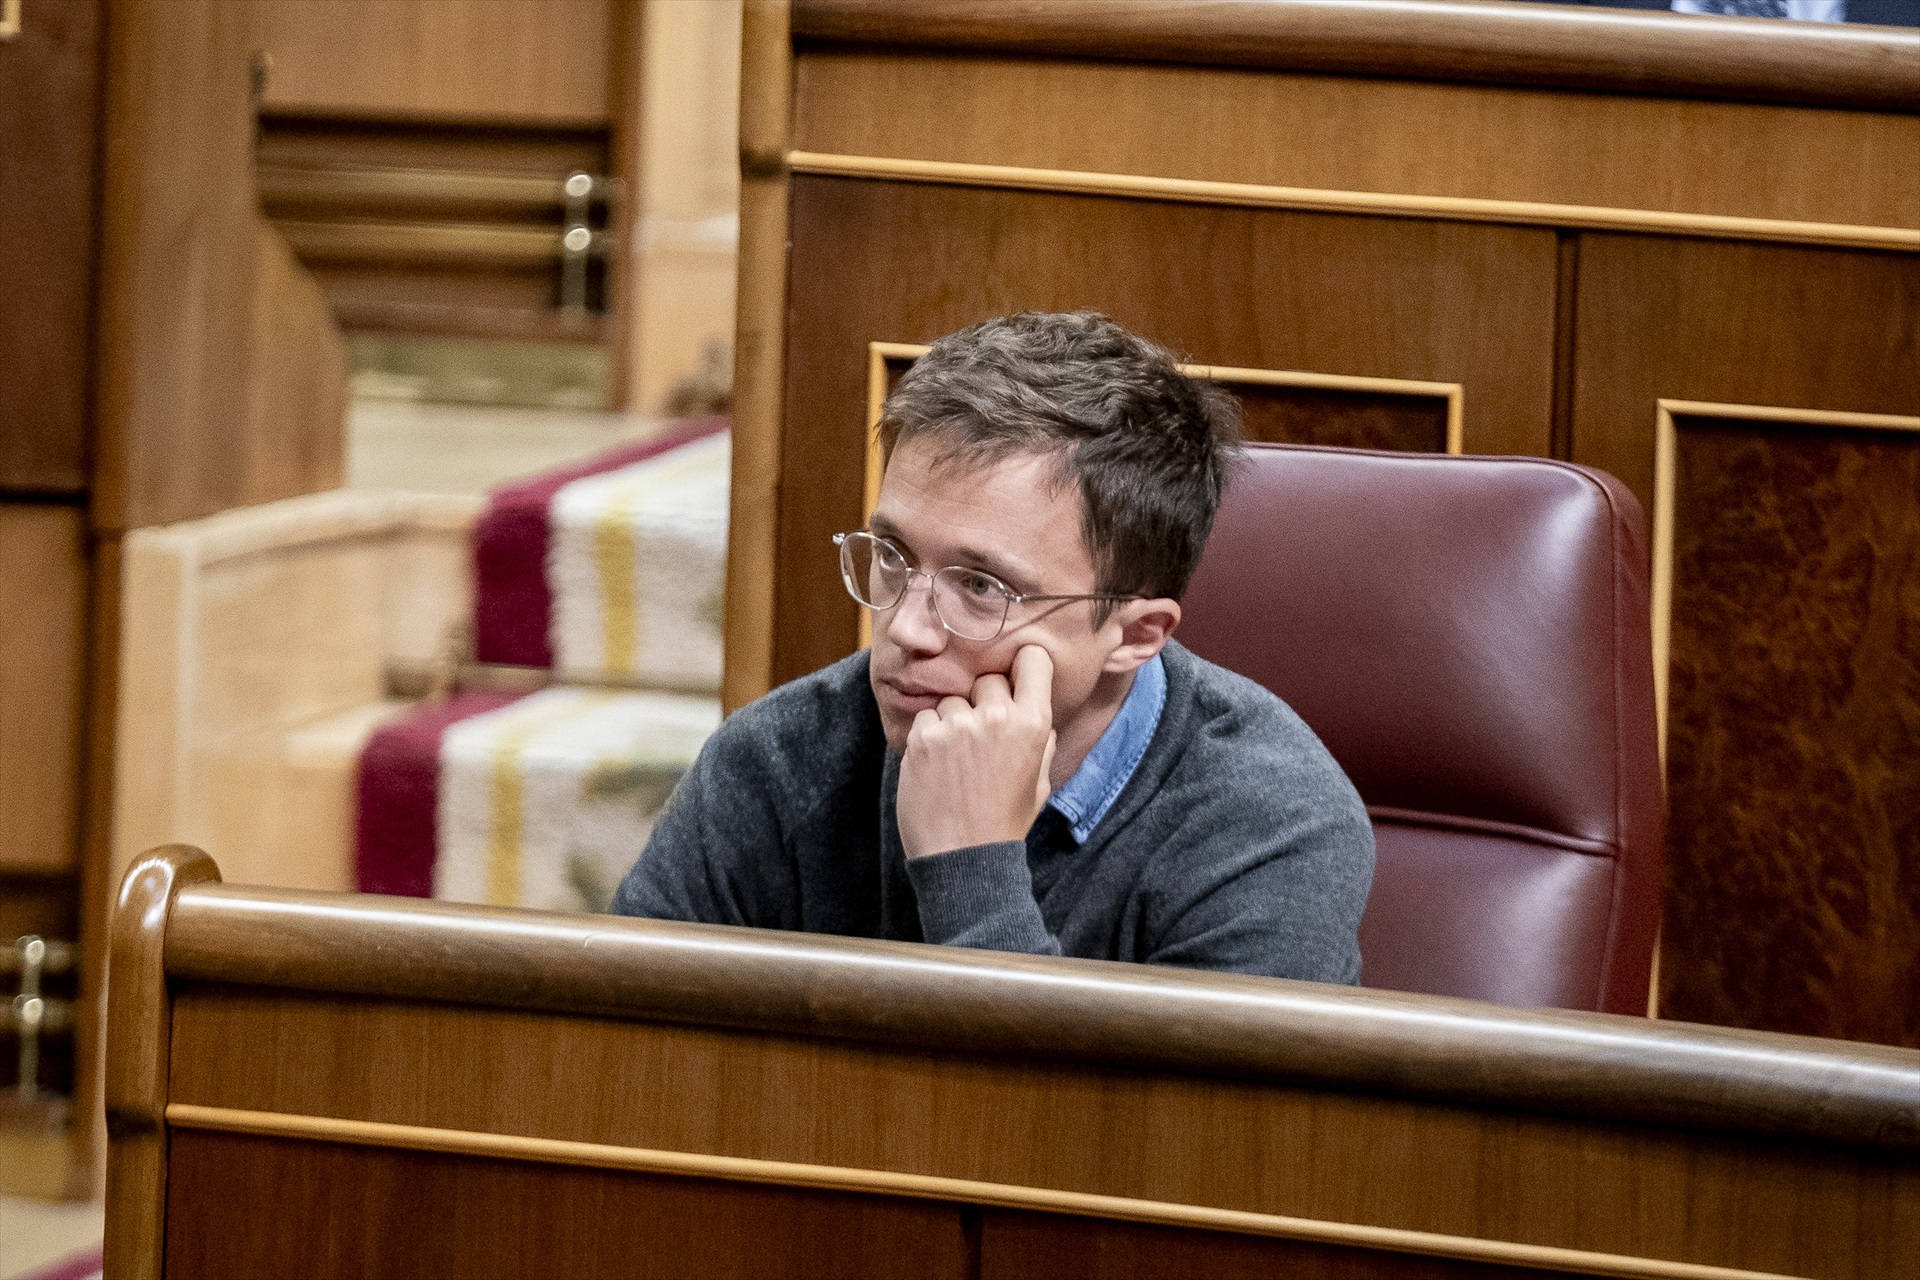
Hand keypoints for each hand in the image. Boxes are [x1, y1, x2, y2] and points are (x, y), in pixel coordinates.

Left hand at [895, 645, 1057, 859]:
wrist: (963, 858)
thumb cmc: (1004, 822)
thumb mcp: (1041, 782)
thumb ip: (1041, 740)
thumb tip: (1034, 708)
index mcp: (1034, 724)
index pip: (1032, 660)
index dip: (1023, 667)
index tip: (1015, 679)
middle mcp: (997, 717)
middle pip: (988, 680)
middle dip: (983, 703)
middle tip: (981, 740)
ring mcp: (957, 726)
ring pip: (953, 700)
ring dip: (952, 722)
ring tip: (956, 762)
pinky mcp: (924, 737)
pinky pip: (926, 717)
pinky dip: (928, 737)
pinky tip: (936, 768)